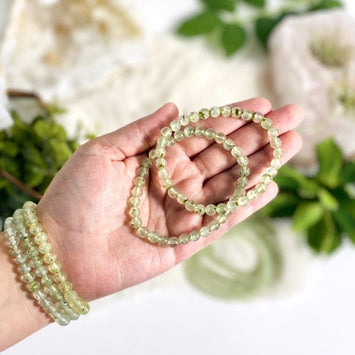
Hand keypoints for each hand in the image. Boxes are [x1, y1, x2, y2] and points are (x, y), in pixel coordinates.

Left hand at [37, 98, 302, 300]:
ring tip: (292, 146)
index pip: (202, 134)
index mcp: (156, 159)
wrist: (60, 250)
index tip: (263, 104)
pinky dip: (245, 206)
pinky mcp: (185, 242)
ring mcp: (182, 212)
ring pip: (229, 186)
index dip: (232, 119)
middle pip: (224, 157)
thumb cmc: (74, 196)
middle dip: (258, 138)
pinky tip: (269, 188)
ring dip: (261, 166)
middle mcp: (174, 183)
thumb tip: (174, 106)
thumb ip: (141, 131)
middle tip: (294, 118)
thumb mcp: (102, 152)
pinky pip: (221, 222)